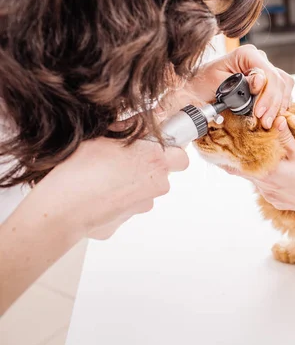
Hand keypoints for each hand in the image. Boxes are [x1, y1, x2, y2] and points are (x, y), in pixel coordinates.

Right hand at [41, 138, 188, 239]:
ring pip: (142, 191)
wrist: (62, 208)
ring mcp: (142, 206)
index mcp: (155, 160)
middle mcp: (155, 184)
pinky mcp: (125, 221)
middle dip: (147, 168)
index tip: (157, 149)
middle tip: (124, 161)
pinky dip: (113, 200)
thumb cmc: (81, 169)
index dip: (171, 152)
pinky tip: (95, 193)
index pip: (181, 156)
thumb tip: (141, 122)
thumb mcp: (104, 135)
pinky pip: (123, 206)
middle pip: (161, 175)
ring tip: (103, 178)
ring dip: (130, 185)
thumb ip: (129, 128)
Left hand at [188, 44, 294, 128]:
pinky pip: (282, 91)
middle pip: (279, 81)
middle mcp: (259, 59)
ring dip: (279, 105)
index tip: (259, 113)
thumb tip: (261, 81)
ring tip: (268, 122)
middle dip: (274, 104)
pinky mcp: (266, 82)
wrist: (195, 89)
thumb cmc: (202, 84)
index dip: (268, 94)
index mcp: (248, 54)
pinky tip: (273, 116)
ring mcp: (264, 70)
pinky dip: (280, 104)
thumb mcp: (218, 82)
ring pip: (284, 86)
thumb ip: (240, 82)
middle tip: (265, 122)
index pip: (269, 73)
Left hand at [228, 118, 294, 217]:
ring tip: (257, 156)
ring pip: (256, 180)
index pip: (239, 165)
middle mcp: (267, 188)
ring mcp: (272, 196)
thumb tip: (275, 119)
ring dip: (255, 169)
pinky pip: (266, 188)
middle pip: (245, 172)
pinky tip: (274, 170)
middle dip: (240, 160)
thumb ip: (285, 138)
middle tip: (236, 147)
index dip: (230, 156)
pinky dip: (265, 178)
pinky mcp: (278, 202)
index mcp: (269, 174)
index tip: (224, 147)